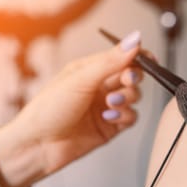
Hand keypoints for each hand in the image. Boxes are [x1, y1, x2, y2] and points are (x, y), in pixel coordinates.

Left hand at [0, 31, 145, 186]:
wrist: (37, 146)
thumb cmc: (48, 110)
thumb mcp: (80, 79)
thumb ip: (111, 61)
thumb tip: (134, 39)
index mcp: (90, 69)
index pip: (122, 57)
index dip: (138, 57)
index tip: (149, 59)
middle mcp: (99, 87)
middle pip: (131, 76)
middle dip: (132, 78)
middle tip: (127, 80)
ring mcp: (106, 107)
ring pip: (133, 96)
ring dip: (126, 98)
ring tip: (110, 104)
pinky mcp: (111, 127)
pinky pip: (131, 117)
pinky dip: (124, 116)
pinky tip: (109, 118)